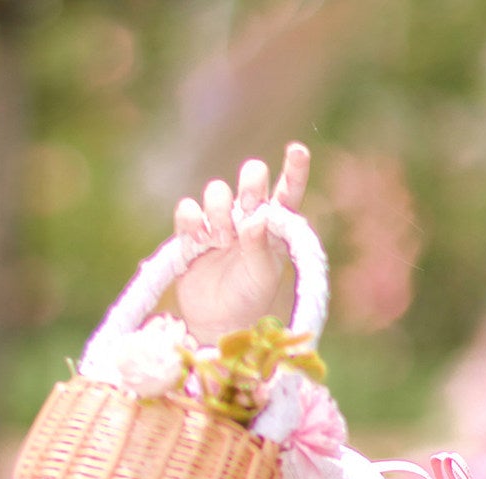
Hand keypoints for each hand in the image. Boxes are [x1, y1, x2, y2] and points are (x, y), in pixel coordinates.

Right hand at [172, 143, 309, 345]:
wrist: (219, 323)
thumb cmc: (251, 301)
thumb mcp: (263, 277)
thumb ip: (261, 248)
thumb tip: (255, 218)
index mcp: (275, 228)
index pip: (288, 192)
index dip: (294, 170)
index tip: (298, 149)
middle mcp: (250, 219)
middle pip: (251, 178)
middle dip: (250, 183)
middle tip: (250, 204)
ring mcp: (220, 223)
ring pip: (216, 191)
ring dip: (219, 210)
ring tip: (221, 240)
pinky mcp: (192, 233)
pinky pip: (188, 209)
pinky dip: (191, 220)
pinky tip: (198, 240)